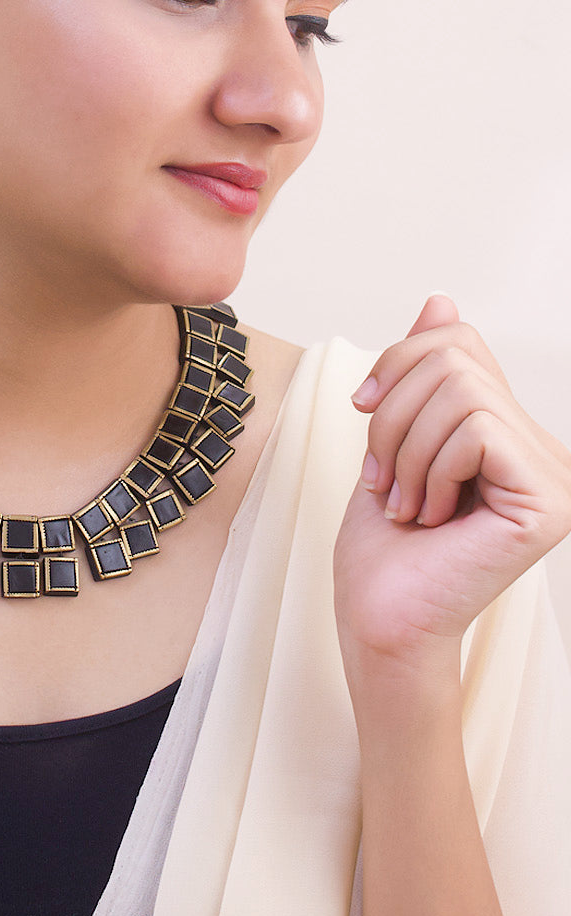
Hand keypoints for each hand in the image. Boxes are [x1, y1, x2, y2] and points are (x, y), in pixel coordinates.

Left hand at [333, 294, 570, 673]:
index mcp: (508, 430)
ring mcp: (553, 474)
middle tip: (385, 478)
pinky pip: (474, 429)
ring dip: (405, 449)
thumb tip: (441, 299)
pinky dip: (430, 469)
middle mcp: (543, 448)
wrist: (378, 616)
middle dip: (392, 413)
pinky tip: (432, 518)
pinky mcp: (547, 498)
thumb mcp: (392, 435)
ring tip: (406, 503)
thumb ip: (421, 372)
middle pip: (453, 357)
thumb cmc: (382, 544)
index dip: (397, 362)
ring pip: (459, 391)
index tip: (363, 409)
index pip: (457, 340)